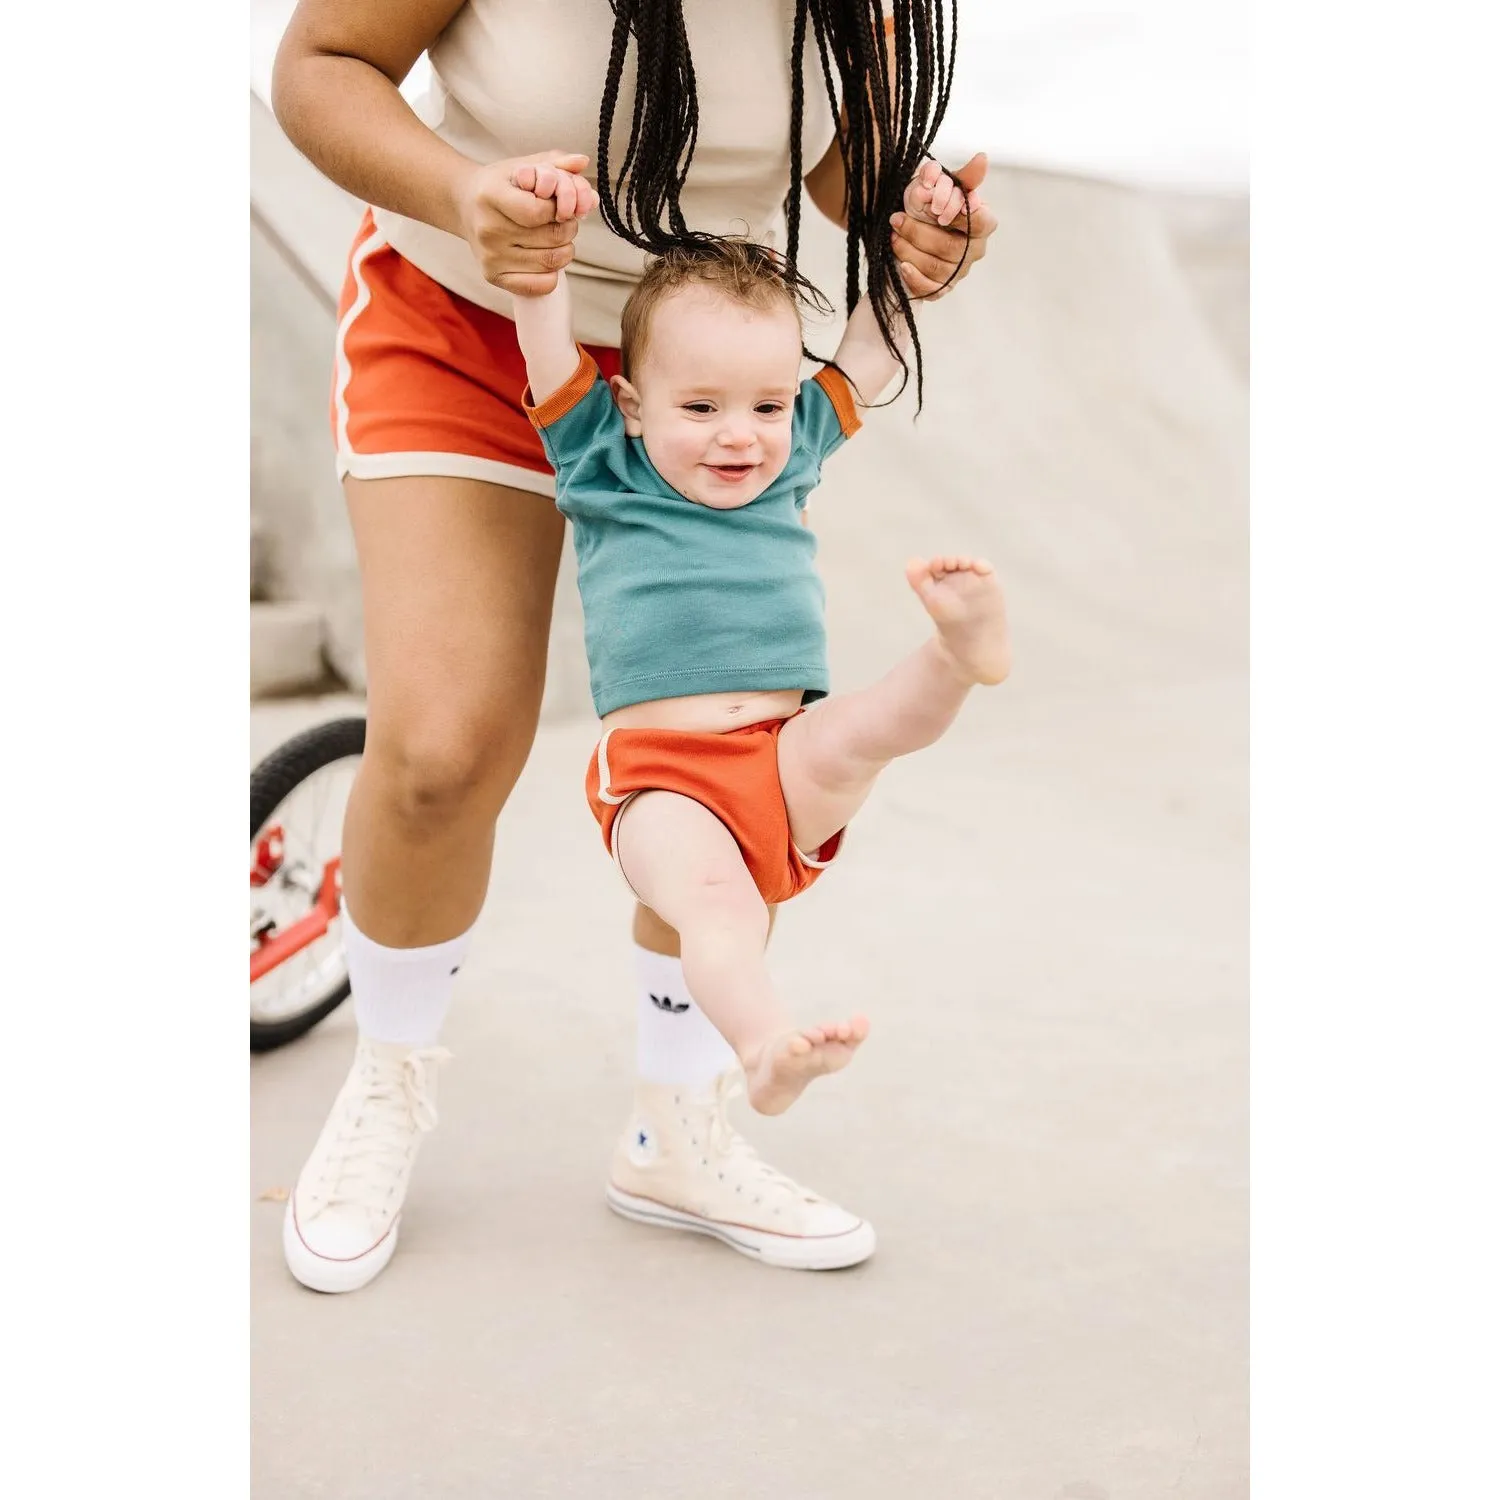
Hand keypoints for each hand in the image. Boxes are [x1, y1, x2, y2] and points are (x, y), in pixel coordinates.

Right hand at [456, 150, 594, 295]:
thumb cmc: (500, 184)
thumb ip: (555, 163)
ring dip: (565, 249)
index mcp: (491, 195)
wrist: (463, 204)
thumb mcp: (523, 165)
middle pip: (551, 238)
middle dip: (568, 228)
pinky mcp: (493, 276)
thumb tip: (582, 161)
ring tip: (556, 237)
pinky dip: (553, 274)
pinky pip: (540, 285)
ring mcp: (490, 255)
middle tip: (563, 221)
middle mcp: (488, 228)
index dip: (560, 209)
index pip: (539, 212)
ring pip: (551, 262)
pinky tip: (546, 257)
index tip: (559, 205)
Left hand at [889, 152, 998, 299]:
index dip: (958, 216)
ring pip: (936, 266)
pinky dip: (914, 277)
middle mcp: (975, 250)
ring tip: (894, 235)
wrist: (911, 228)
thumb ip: (962, 175)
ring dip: (910, 249)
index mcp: (983, 223)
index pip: (980, 222)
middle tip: (896, 219)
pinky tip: (901, 265)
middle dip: (920, 232)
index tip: (935, 209)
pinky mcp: (942, 287)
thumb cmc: (930, 206)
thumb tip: (982, 158)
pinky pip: (930, 288)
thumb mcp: (942, 186)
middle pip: (951, 247)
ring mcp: (959, 271)